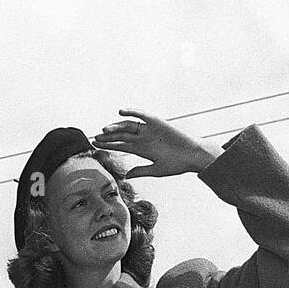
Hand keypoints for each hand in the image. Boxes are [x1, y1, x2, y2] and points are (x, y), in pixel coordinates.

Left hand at [90, 109, 224, 177]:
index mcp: (142, 150)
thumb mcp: (157, 170)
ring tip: (104, 130)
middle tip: (95, 139)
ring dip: (116, 127)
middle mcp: (143, 138)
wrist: (193, 156)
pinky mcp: (156, 122)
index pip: (121, 146)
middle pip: (121, 136)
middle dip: (108, 137)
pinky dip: (132, 112)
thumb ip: (141, 171)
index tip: (96, 146)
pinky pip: (142, 115)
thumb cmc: (177, 165)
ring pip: (128, 126)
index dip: (109, 145)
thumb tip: (127, 175)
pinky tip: (121, 112)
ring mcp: (149, 129)